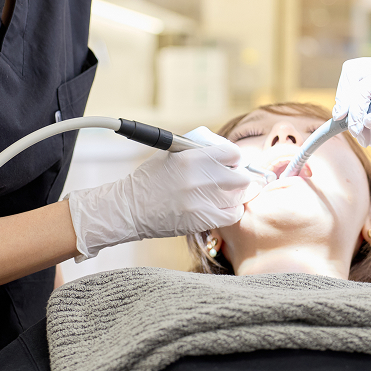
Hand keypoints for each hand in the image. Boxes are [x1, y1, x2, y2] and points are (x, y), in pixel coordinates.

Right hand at [66, 127, 264, 260]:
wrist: (129, 209)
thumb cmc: (151, 179)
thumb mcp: (171, 154)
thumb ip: (200, 150)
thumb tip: (230, 153)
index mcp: (191, 158)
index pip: (233, 154)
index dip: (236, 158)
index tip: (233, 162)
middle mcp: (198, 179)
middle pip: (241, 177)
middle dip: (241, 177)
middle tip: (235, 178)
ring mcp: (200, 202)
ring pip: (240, 196)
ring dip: (238, 194)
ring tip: (229, 192)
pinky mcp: (200, 220)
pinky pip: (232, 214)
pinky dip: (233, 210)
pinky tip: (225, 206)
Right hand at [332, 52, 370, 146]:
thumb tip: (367, 122)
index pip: (363, 87)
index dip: (355, 110)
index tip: (357, 130)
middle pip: (351, 76)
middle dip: (348, 105)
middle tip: (356, 131)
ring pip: (353, 80)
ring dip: (353, 107)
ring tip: (365, 135)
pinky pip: (362, 85)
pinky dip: (360, 105)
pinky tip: (369, 127)